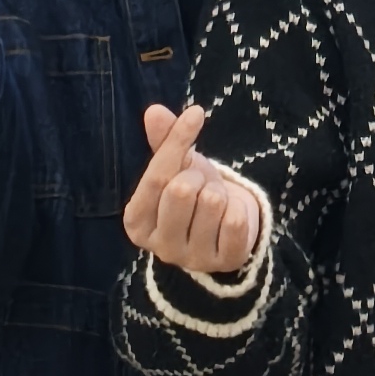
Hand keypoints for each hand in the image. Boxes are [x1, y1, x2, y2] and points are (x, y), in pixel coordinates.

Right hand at [120, 97, 269, 284]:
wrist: (227, 226)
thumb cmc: (194, 192)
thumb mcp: (176, 166)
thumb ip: (164, 140)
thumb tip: (155, 111)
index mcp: (137, 222)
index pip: (156, 177)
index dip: (177, 142)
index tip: (195, 113)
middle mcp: (159, 247)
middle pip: (182, 190)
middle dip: (198, 176)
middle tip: (201, 184)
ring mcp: (191, 259)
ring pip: (212, 203)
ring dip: (220, 193)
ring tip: (215, 203)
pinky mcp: (224, 264)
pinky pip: (235, 222)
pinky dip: (238, 210)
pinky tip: (230, 219)